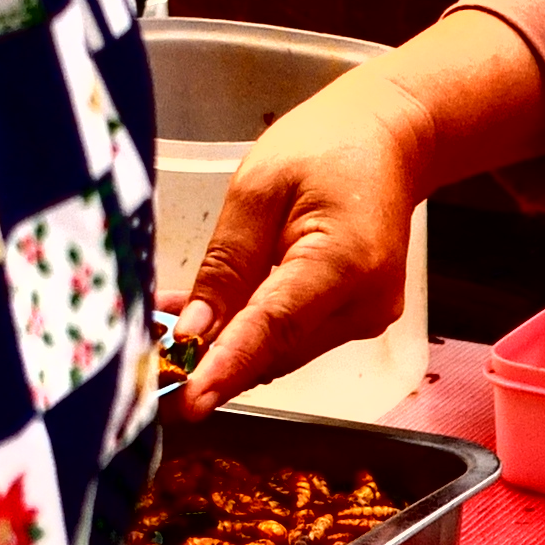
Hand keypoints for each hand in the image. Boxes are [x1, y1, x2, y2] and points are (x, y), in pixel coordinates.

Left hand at [158, 68, 432, 421]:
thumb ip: (228, 263)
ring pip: (286, 352)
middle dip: (217, 364)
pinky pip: (298, 338)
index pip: (274, 328)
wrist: (389, 143)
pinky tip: (216, 322)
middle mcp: (365, 304)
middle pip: (279, 352)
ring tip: (172, 339)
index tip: (187, 401)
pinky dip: (256, 336)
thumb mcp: (259, 189)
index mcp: (343, 262)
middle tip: (154, 372)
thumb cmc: (324, 148)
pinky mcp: (362, 319)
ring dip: (232, 350)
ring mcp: (369, 317)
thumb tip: (193, 330)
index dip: (226, 367)